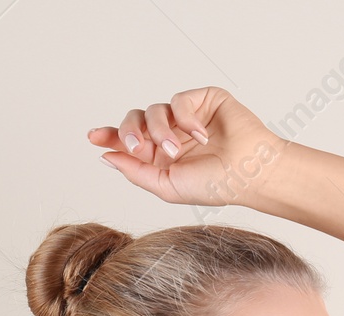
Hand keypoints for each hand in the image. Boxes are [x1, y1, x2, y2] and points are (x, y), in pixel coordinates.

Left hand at [86, 87, 288, 207]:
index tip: (93, 137)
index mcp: (161, 156)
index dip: (110, 136)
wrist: (250, 172)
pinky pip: (179, 101)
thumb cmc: (216, 185)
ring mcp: (186, 117)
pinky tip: (201, 135)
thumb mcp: (167, 186)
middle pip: (135, 120)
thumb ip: (135, 172)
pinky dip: (185, 118)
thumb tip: (106, 157)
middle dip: (129, 131)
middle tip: (136, 145)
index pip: (129, 141)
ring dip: (159, 130)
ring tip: (175, 149)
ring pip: (154, 110)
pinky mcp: (203, 100)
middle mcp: (171, 134)